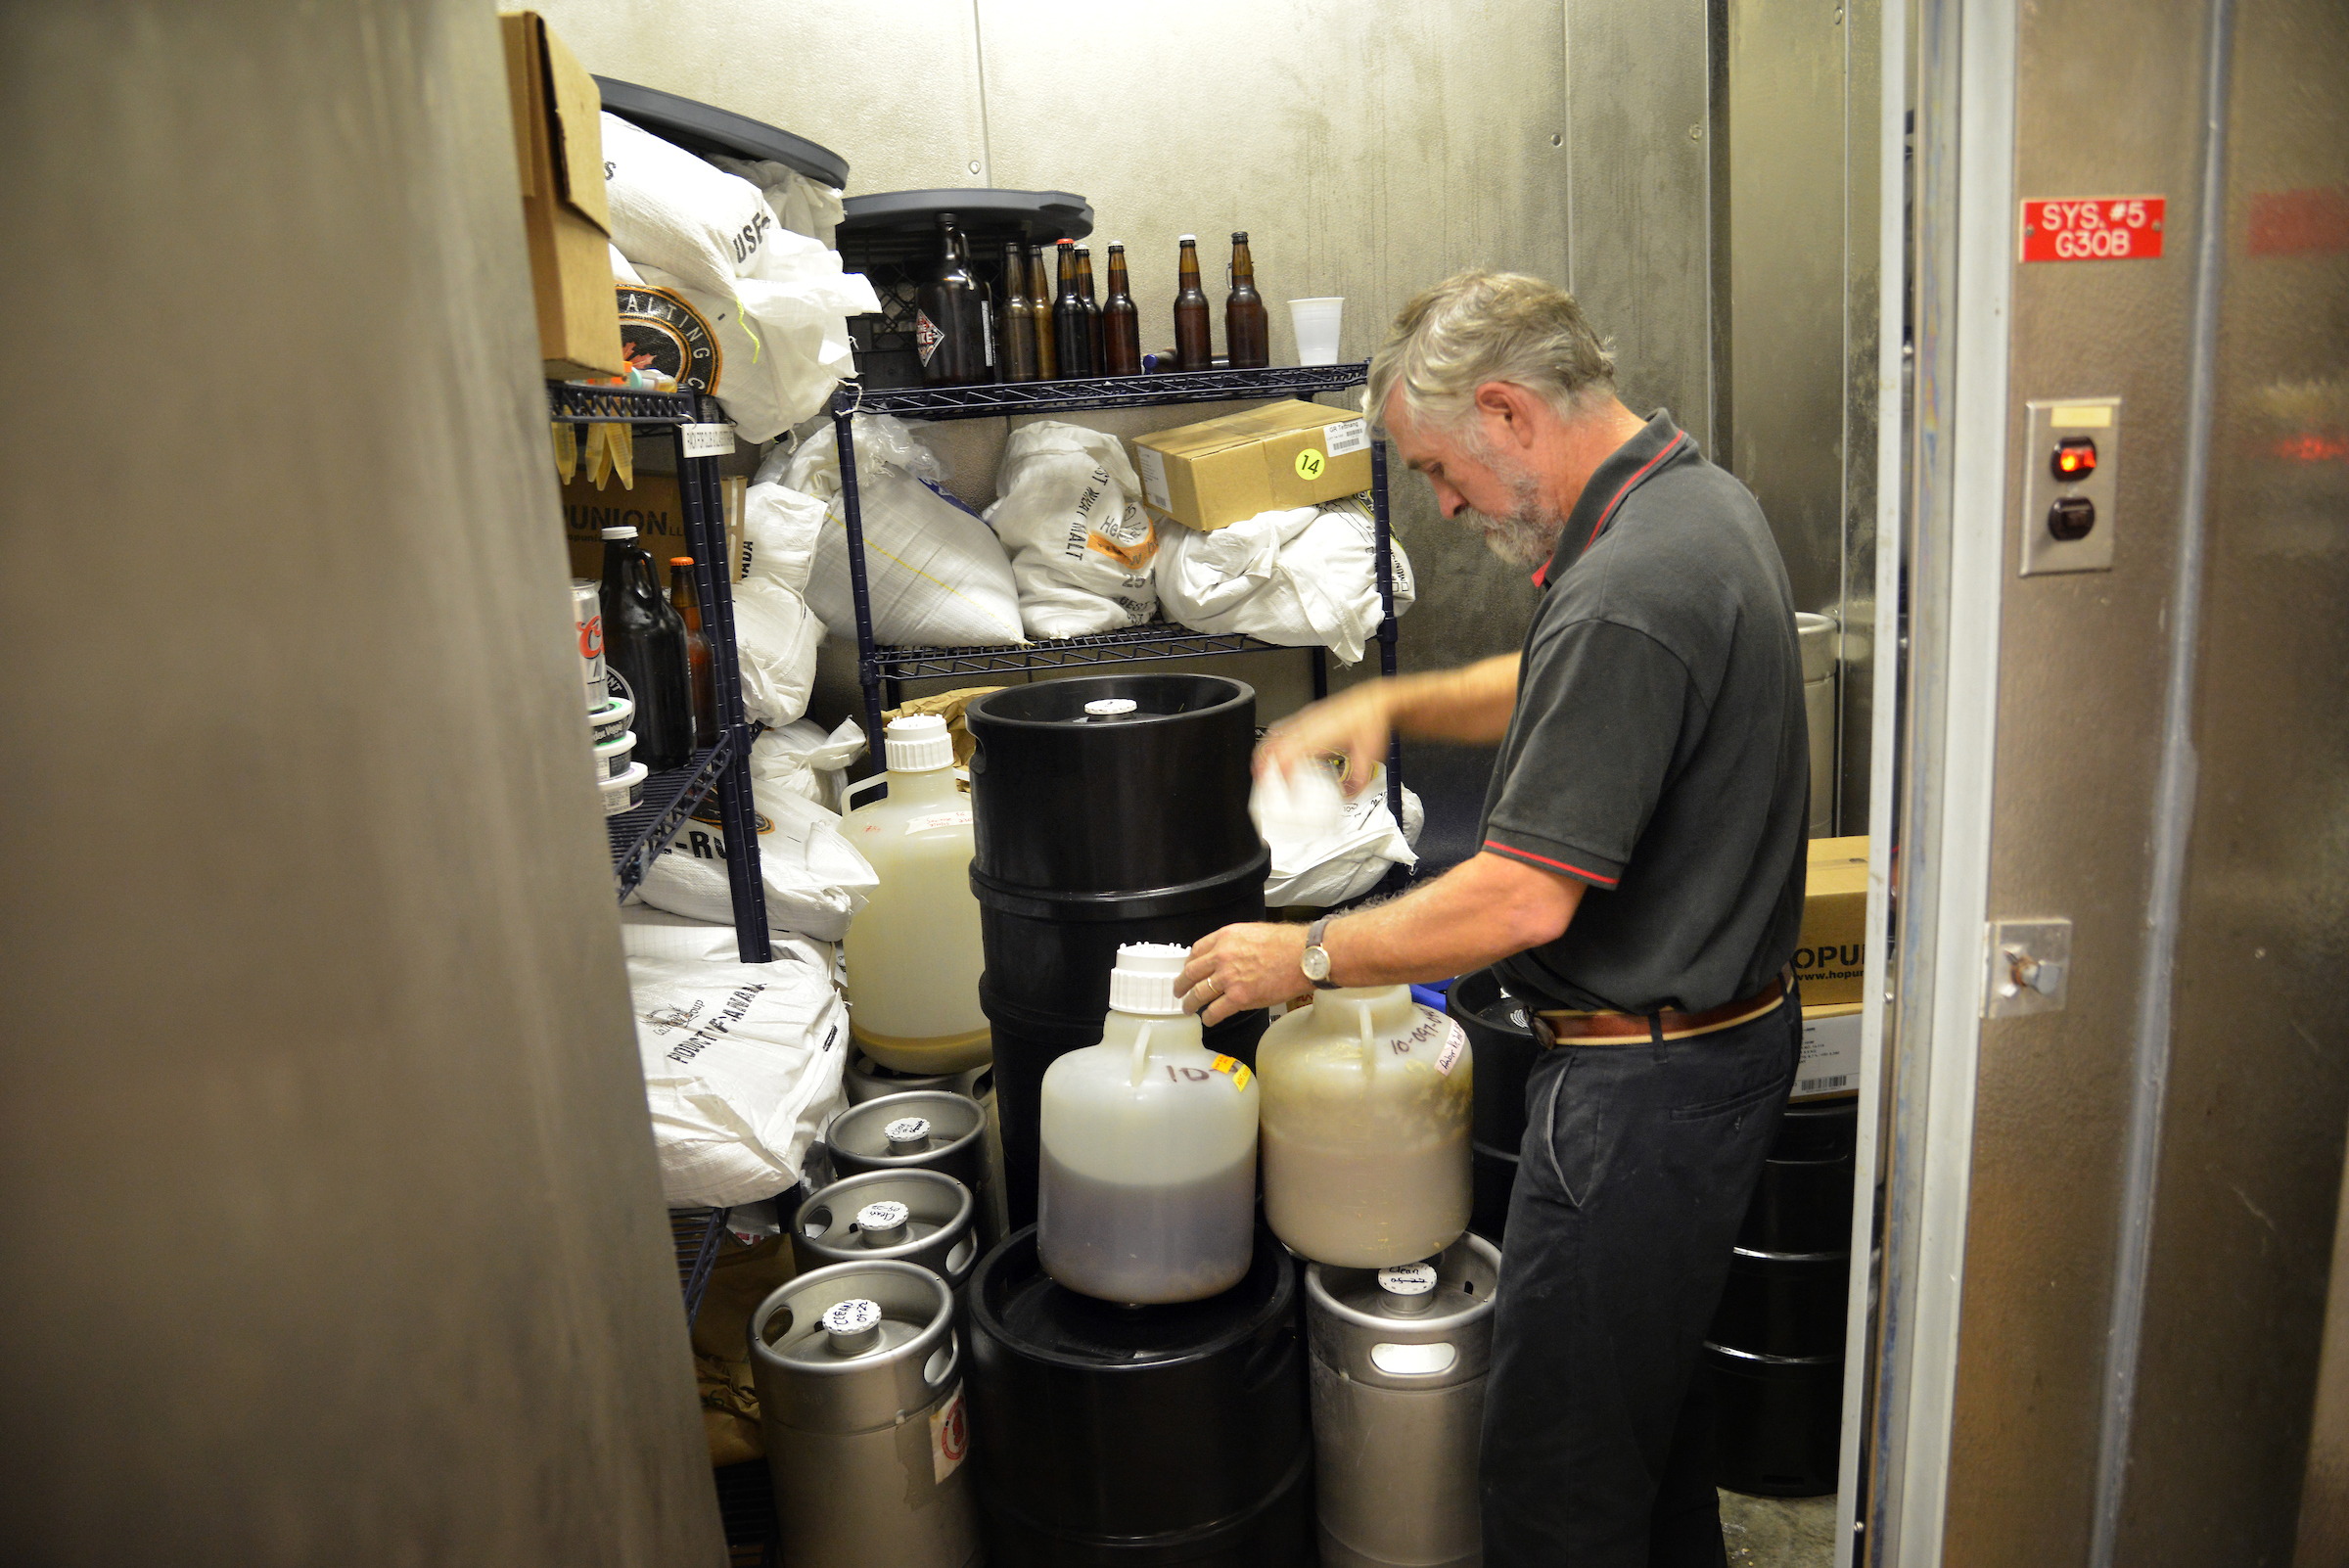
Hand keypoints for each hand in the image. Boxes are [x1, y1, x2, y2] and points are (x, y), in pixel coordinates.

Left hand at [1179, 924, 1309, 1026]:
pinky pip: (1215, 1011)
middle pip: (1191, 973)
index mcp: (1224, 938)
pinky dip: (1208, 1017)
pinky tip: (1207, 1019)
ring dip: (1190, 1003)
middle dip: (1181, 984)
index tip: (1188, 970)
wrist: (1302, 957)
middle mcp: (1221, 957)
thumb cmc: (1285, 943)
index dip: (1189, 963)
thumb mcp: (1252, 932)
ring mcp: (1229, 978)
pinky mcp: (1239, 998)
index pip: (1196, 951)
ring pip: (1199, 994)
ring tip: (1187, 1008)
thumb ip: (1234, 943)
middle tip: (1178, 991)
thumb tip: (1226, 955)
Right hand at [1255, 682, 1391, 797]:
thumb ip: (1357, 779)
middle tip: (1265, 784)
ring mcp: (1305, 718)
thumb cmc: (1369, 720)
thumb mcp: (1368, 754)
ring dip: (1265, 754)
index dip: (1282, 775)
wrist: (1373, 700)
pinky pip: (1280, 727)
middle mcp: (1307, 724)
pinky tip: (1277, 752)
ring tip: (1265, 771)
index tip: (1286, 791)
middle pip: (1273, 745)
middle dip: (1264, 767)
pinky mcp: (1306, 716)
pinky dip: (1272, 743)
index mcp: (1319, 735)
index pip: (1288, 755)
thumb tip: (1348, 796)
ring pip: (1272, 735)